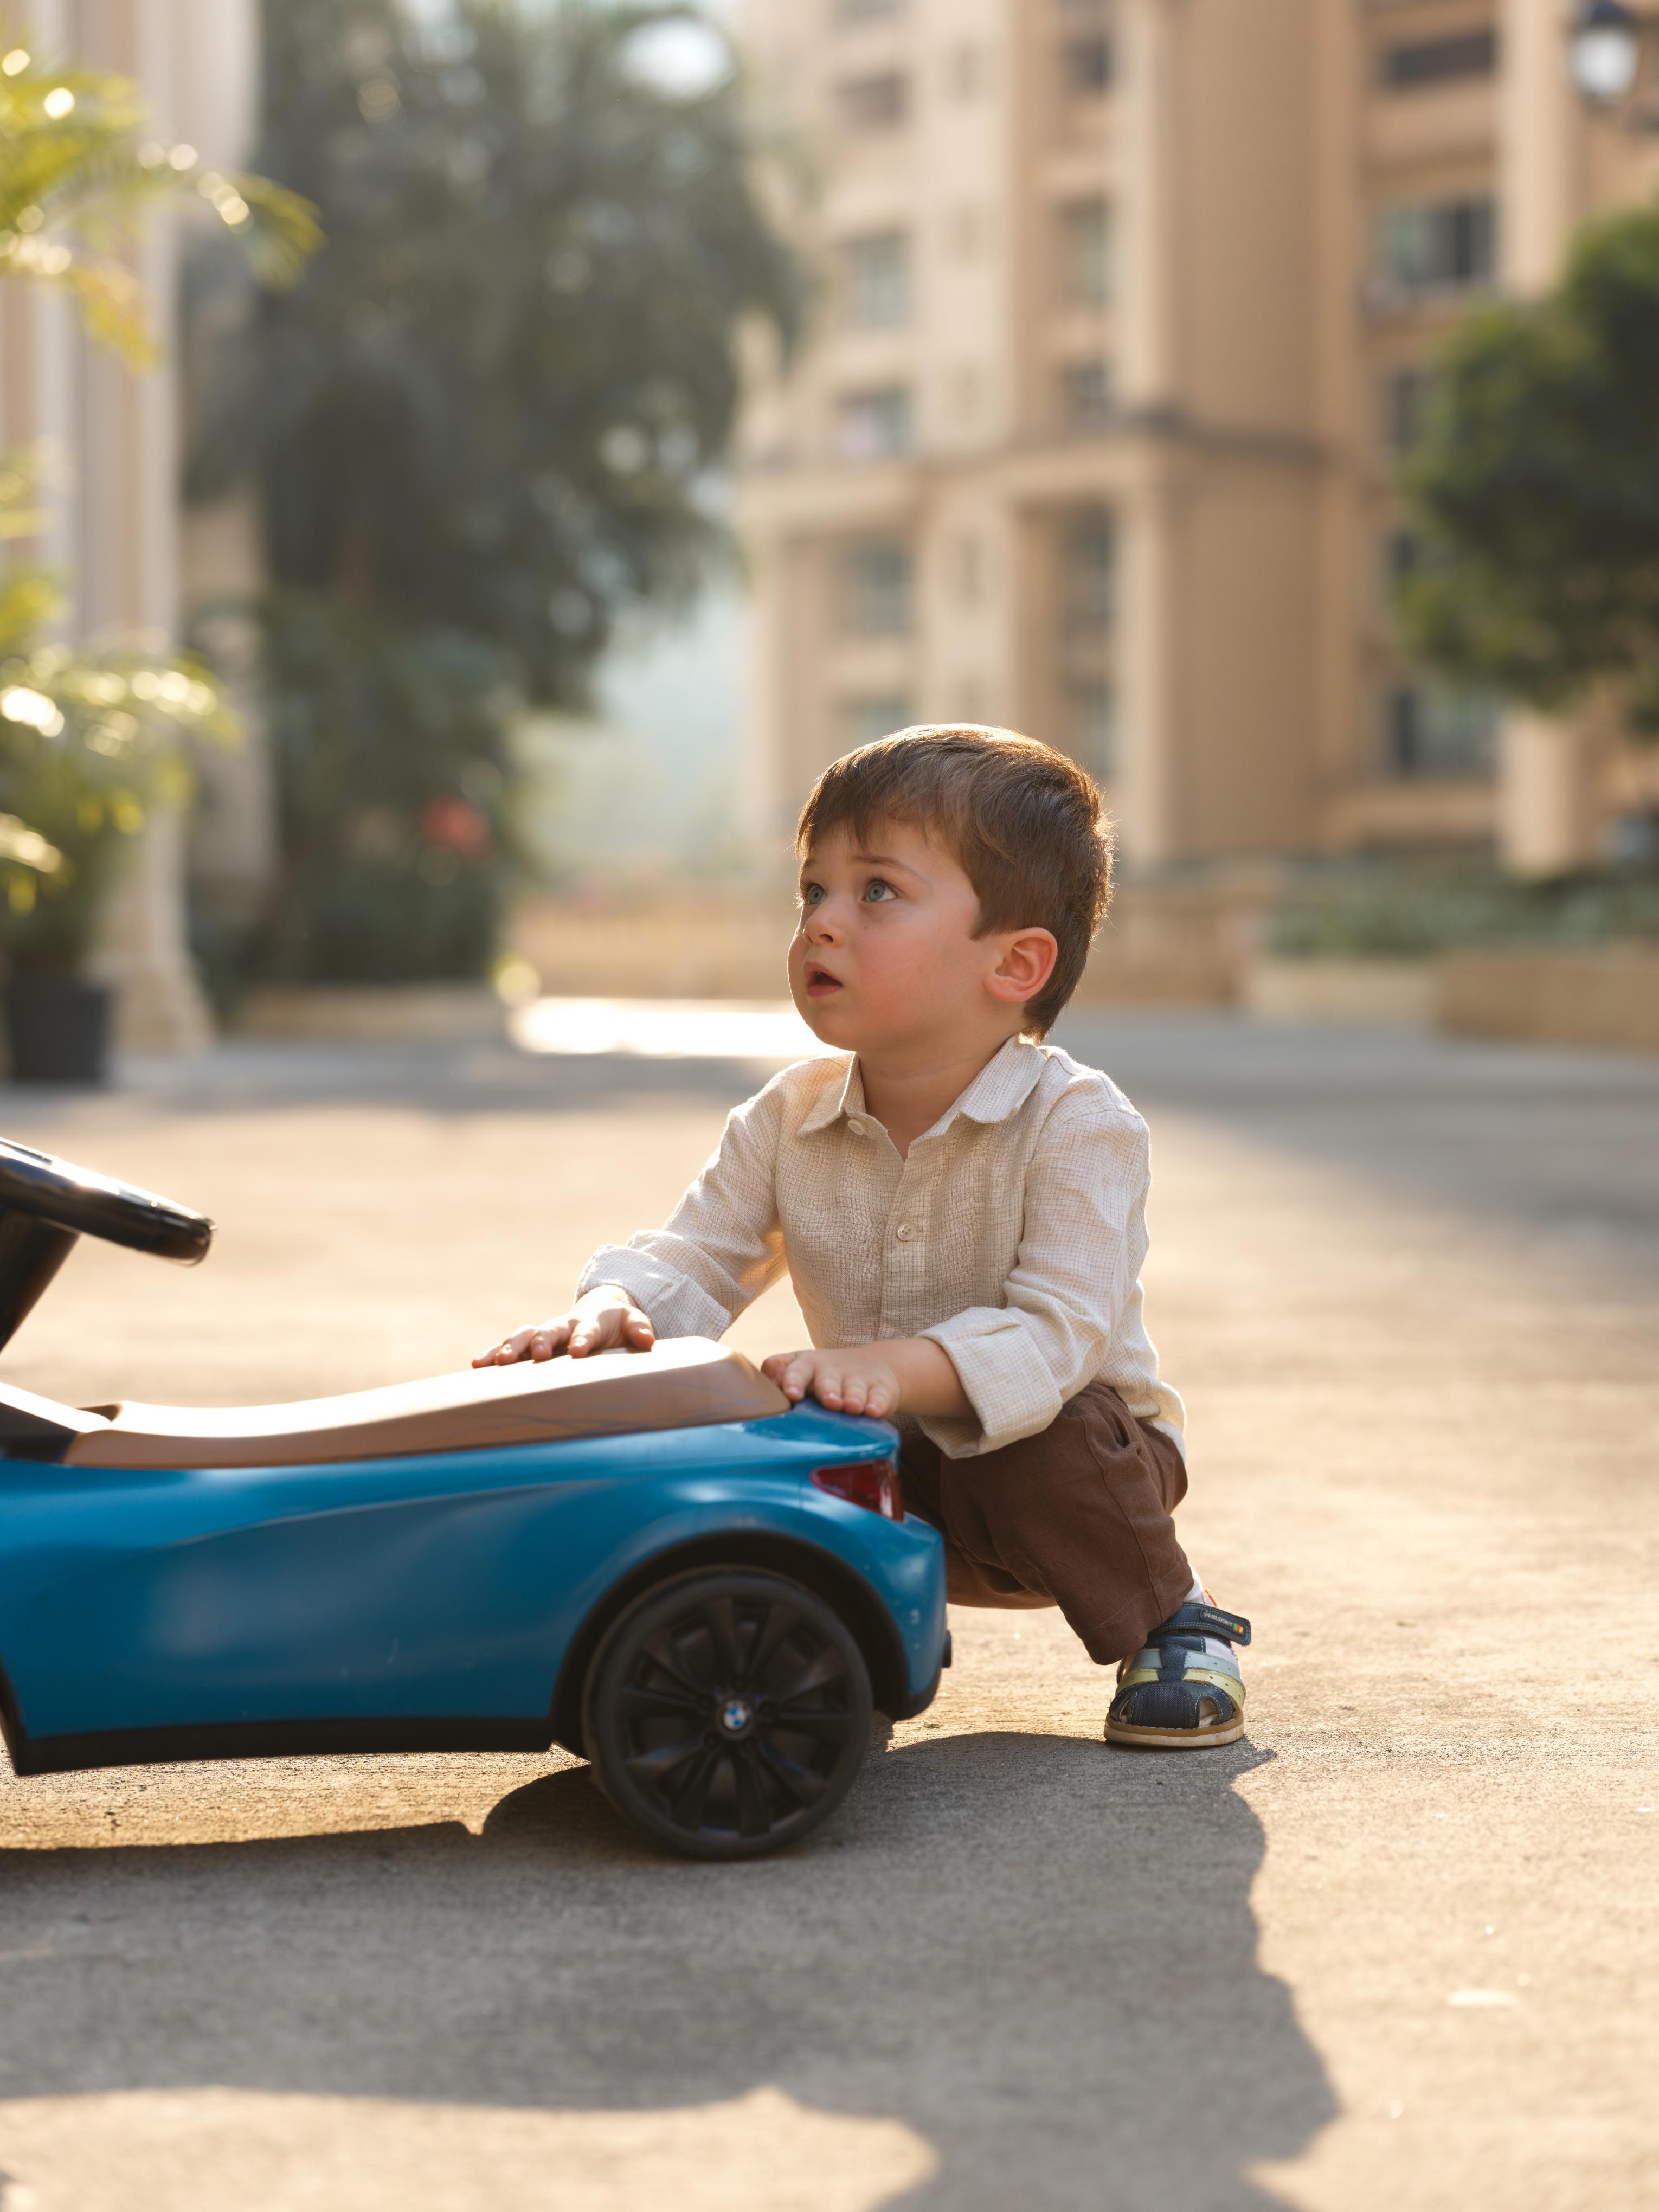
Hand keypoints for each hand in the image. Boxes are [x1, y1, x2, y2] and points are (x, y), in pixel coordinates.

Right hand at [473, 1286, 654, 1366]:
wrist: (598, 1312)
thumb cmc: (617, 1324)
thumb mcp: (633, 1323)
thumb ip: (640, 1329)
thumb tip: (649, 1340)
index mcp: (590, 1322)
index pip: (586, 1331)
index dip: (583, 1340)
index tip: (578, 1351)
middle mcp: (563, 1325)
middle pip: (549, 1330)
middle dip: (542, 1341)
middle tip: (538, 1355)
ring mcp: (543, 1334)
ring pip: (523, 1336)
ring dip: (511, 1348)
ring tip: (500, 1363)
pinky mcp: (529, 1343)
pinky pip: (508, 1346)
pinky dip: (492, 1353)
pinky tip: (477, 1364)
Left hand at [763, 1345, 902, 1418]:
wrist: (871, 1367)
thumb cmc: (822, 1377)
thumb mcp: (800, 1375)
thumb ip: (779, 1381)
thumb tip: (755, 1399)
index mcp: (805, 1366)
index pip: (795, 1368)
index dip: (791, 1379)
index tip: (790, 1394)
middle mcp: (830, 1370)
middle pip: (827, 1378)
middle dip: (827, 1389)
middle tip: (828, 1401)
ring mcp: (857, 1378)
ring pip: (854, 1387)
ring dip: (853, 1396)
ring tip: (852, 1407)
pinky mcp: (881, 1388)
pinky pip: (880, 1395)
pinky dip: (878, 1403)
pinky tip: (874, 1411)